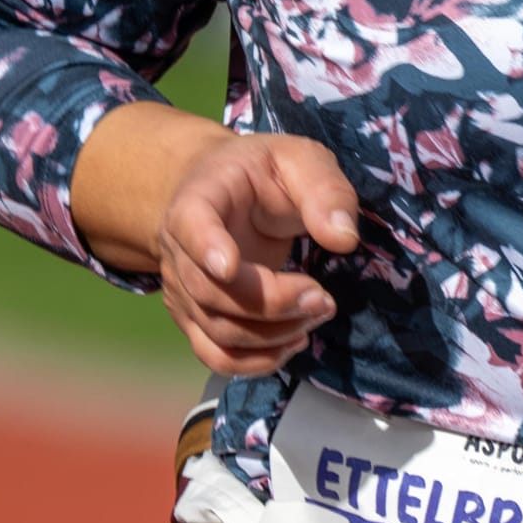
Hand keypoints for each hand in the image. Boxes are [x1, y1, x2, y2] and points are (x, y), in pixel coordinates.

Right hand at [72, 101, 360, 375]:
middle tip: (323, 298)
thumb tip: (344, 239)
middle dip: (272, 304)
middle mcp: (179, 249)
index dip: (205, 248)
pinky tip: (294, 341)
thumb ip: (325, 191)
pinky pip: (217, 356)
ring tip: (318, 313)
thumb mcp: (301, 160)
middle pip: (211, 292)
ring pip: (217, 331)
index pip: (190, 224)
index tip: (230, 266)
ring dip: (273, 336)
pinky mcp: (196, 320)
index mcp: (199, 199)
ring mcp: (183, 290)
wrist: (226, 193)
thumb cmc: (264, 174)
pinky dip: (257, 361)